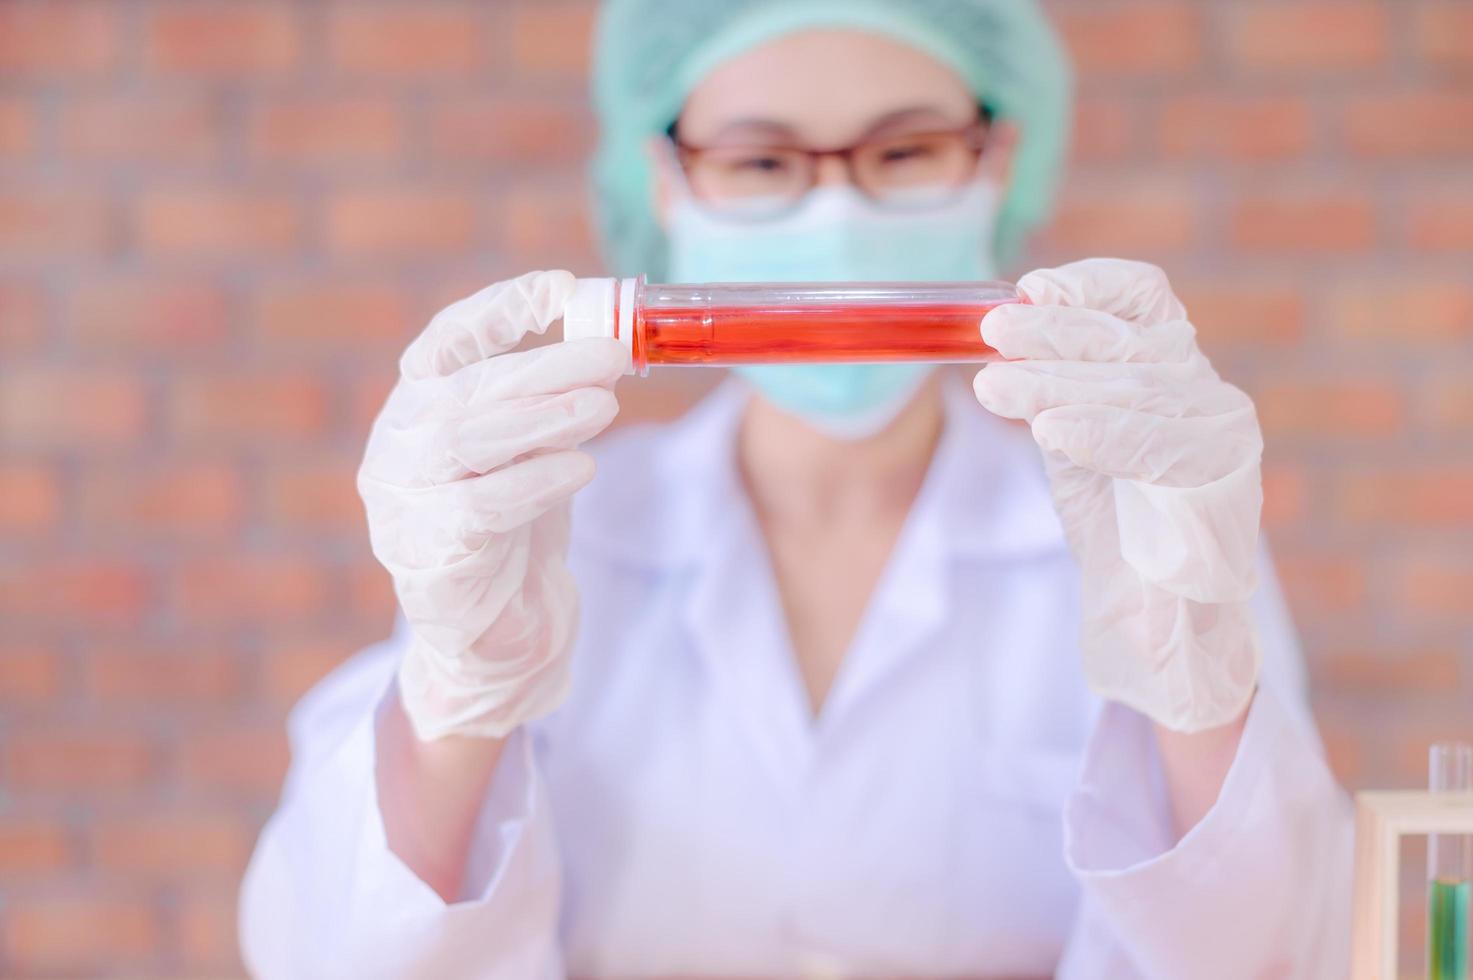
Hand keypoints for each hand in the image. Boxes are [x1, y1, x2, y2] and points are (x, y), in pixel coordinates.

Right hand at [358, 271, 627, 740]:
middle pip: (466, 388)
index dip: (499, 309)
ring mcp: (405, 505)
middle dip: (546, 365)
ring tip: (607, 404)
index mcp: (418, 410)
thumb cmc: (516, 532)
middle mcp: (398, 449)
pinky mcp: (430, 558)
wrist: (497, 638)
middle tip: (614, 353)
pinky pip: (483, 507)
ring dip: (544, 416)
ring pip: (468, 441)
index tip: (561, 289)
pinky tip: (582, 468)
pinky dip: (537, 480)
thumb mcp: (533, 452)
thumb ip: (553, 403)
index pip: (445, 342)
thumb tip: (614, 345)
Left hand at [973, 258, 1261, 731]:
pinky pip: (1162, 451)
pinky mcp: (1226, 491)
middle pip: (1131, 342)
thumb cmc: (1116, 523)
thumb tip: (996, 336)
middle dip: (1054, 334)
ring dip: (1057, 384)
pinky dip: (1103, 434)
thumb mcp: (1074, 438)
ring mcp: (1224, 442)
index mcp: (1173, 370)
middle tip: (991, 334)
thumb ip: (1051, 389)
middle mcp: (1207, 394)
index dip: (1089, 284)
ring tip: (996, 388)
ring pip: (1140, 391)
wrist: (1165, 619)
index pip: (1144, 298)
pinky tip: (1053, 432)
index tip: (1031, 287)